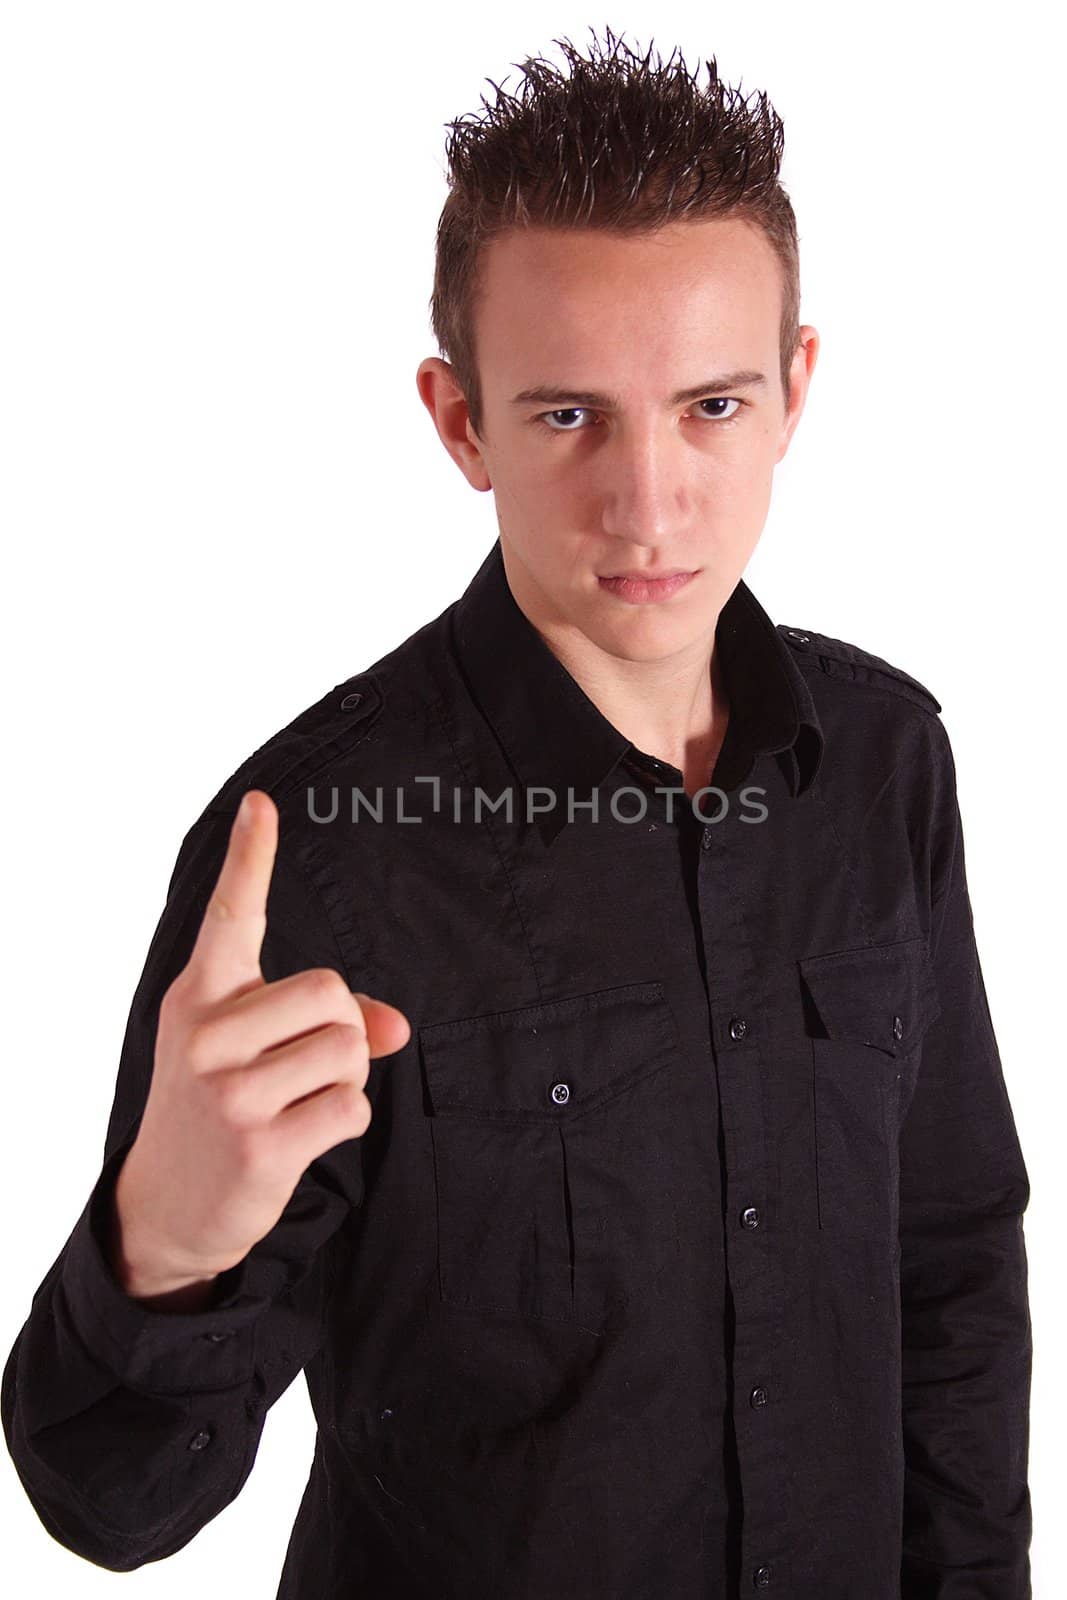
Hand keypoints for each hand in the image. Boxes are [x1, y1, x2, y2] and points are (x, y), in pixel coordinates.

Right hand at [110, 789, 409, 1299]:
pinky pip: (351, 1105)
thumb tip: (396, 1026)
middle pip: (330, 989)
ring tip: (299, 1101)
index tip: (261, 804)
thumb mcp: (248, 1053)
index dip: (250, 857)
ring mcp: (228, 1090)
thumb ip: (317, 1022)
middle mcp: (205, 1034)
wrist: (169, 1204)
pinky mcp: (258, 1144)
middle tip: (305, 1064)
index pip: (231, 915)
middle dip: (342, 1026)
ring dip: (345, 1077)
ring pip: (347, 1047)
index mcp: (200, 996)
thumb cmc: (218, 1108)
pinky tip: (303, 1136)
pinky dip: (344, 1118)